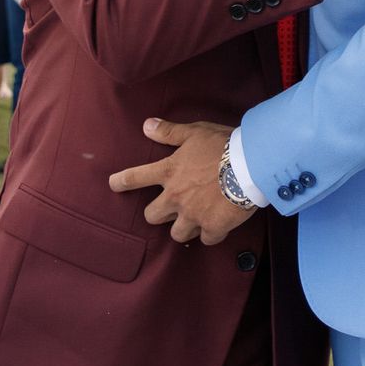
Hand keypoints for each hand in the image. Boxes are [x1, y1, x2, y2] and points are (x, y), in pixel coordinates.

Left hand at [107, 119, 255, 245]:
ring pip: (177, 233)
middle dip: (158, 214)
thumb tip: (146, 126)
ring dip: (184, 227)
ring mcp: (193, 215)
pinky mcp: (213, 227)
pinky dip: (211, 234)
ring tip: (194, 220)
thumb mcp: (194, 132)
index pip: (137, 178)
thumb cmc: (222, 145)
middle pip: (152, 216)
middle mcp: (176, 197)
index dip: (122, 182)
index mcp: (169, 172)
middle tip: (169, 208)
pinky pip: (206, 239)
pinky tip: (216, 226)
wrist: (250, 165)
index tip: (114, 185)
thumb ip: (170, 132)